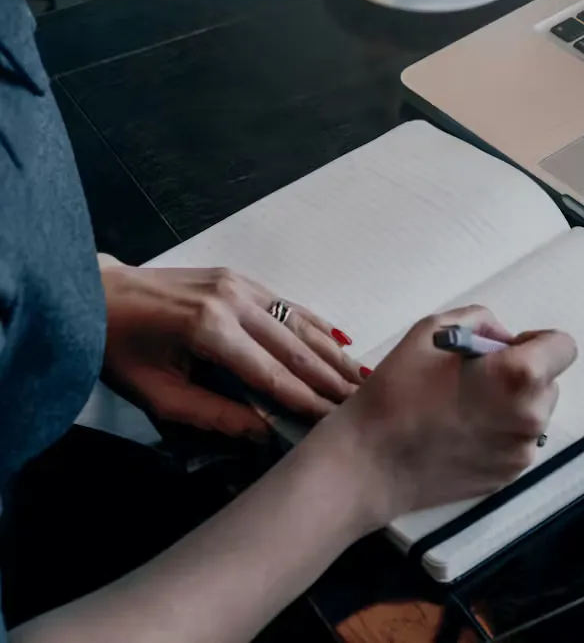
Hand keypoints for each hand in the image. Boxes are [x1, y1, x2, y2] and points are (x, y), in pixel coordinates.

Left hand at [99, 258, 363, 439]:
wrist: (95, 295)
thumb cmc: (118, 349)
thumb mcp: (156, 395)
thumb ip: (212, 415)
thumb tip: (262, 433)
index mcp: (208, 329)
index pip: (270, 373)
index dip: (305, 399)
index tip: (334, 420)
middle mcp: (232, 300)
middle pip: (294, 346)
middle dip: (329, 377)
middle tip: (362, 401)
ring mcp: (239, 284)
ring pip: (298, 322)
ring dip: (330, 351)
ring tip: (360, 376)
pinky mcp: (239, 278)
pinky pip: (286, 304)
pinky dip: (315, 324)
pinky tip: (338, 340)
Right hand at [327, 305, 576, 524]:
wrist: (369, 463)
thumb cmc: (397, 390)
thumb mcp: (433, 329)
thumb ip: (481, 322)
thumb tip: (504, 339)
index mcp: (520, 375)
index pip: (564, 346)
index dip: (537, 341)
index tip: (505, 349)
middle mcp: (531, 416)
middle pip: (549, 381)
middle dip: (522, 373)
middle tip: (476, 377)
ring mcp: (521, 452)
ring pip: (533, 413)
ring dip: (512, 403)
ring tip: (464, 406)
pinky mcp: (508, 477)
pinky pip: (517, 441)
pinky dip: (500, 431)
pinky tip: (461, 432)